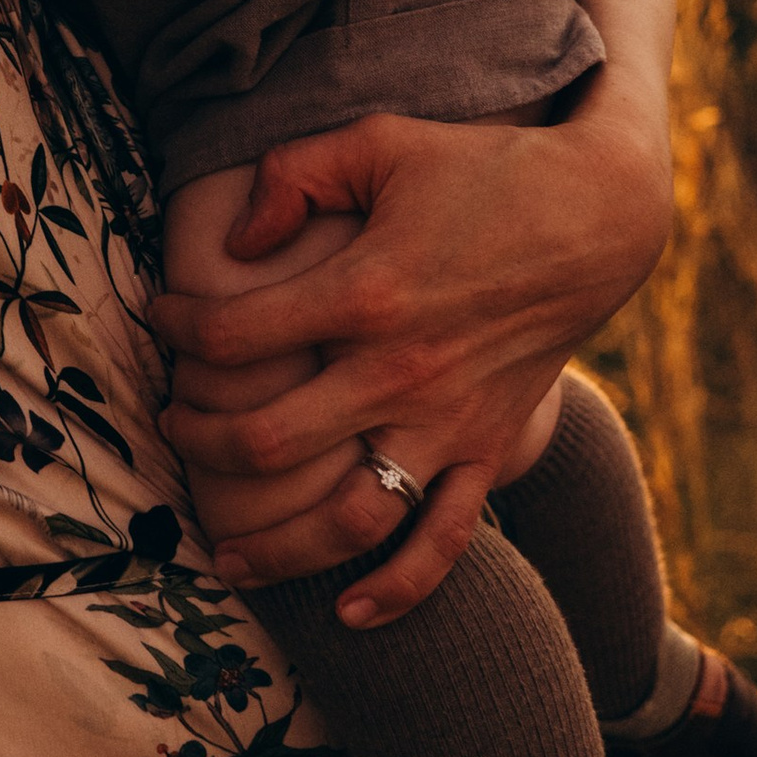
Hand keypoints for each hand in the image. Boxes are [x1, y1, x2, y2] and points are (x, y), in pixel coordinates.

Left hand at [151, 93, 669, 623]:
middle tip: (173, 427)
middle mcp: (402, 373)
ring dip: (278, 546)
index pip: (234, 336)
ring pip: (349, 517)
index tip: (159, 315)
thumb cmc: (479, 170)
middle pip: (269, 442)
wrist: (597, 218)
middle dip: (201, 443)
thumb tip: (236, 241)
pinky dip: (399, 589)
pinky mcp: (489, 449)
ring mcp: (449, 423)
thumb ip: (293, 176)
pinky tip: (349, 615)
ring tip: (223, 555)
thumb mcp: (379, 142)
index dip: (178, 329)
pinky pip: (444, 540)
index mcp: (366, 292)